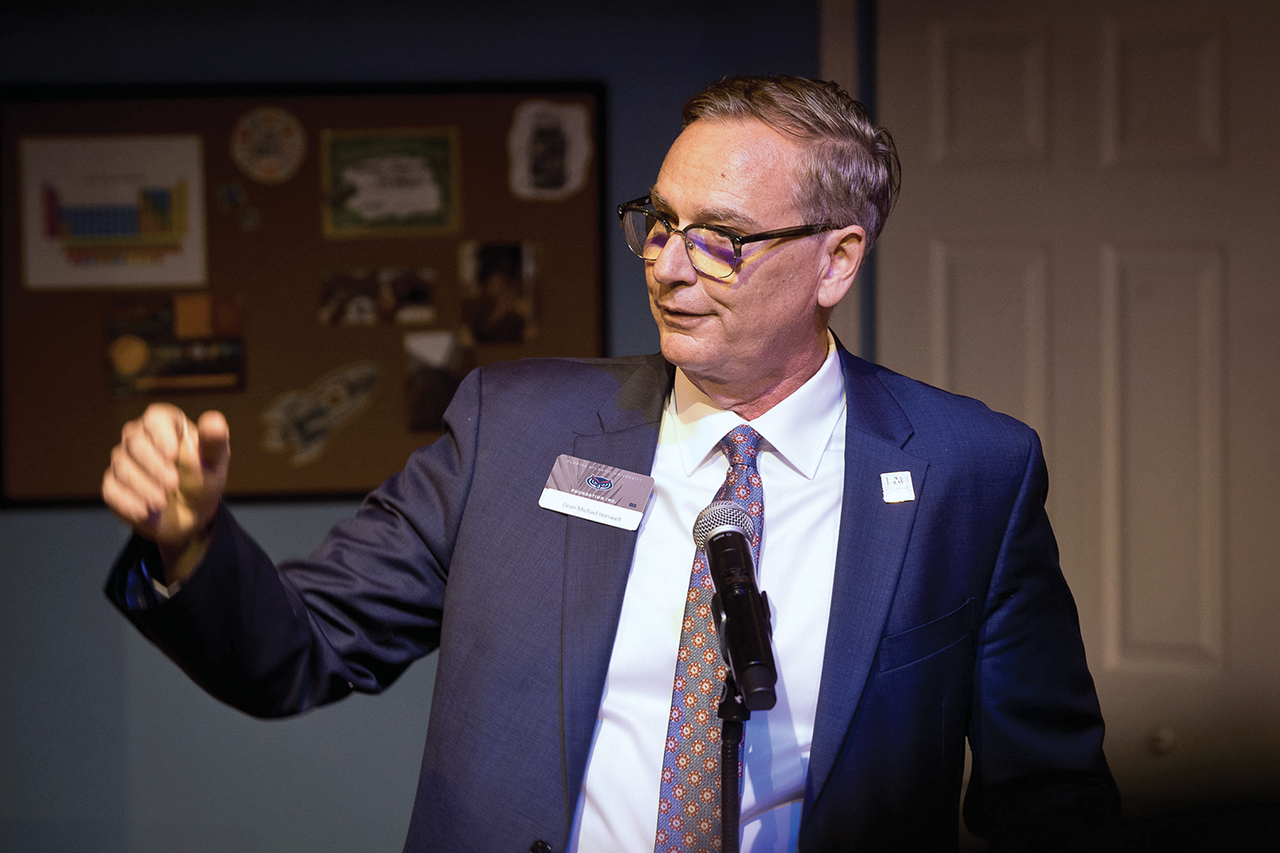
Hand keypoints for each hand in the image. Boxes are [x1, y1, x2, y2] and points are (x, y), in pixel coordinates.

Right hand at [102, 403, 230, 582]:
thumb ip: (213, 443)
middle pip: (135, 442)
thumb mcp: (215, 463)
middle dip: (154, 466)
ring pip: (122, 466)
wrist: (190, 513)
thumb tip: (214, 421)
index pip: (156, 418)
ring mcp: (124, 460)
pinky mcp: (114, 484)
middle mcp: (141, 436)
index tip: (173, 455)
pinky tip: (144, 511)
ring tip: (162, 502)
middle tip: (173, 485)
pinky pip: (111, 489)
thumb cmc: (203, 479)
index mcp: (168, 424)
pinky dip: (127, 502)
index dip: (161, 434)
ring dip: (143, 486)